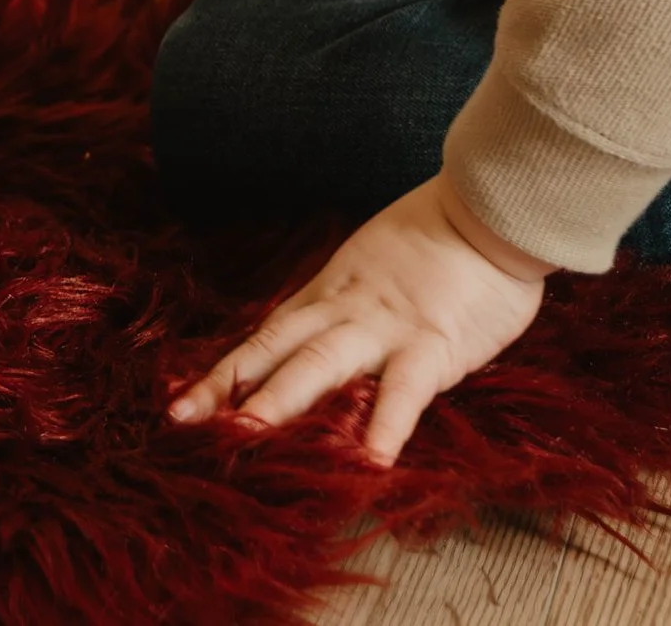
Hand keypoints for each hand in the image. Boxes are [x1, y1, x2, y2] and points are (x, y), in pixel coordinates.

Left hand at [168, 175, 547, 459]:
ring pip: (322, 364)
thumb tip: (323, 344)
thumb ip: (349, 306)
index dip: (226, 370)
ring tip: (245, 436)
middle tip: (183, 420)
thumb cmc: (440, 243)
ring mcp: (385, 328)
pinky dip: (386, 425)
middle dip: (230, 386)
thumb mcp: (376, 269)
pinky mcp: (432, 345)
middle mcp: (344, 309)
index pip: (268, 336)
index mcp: (331, 294)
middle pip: (277, 349)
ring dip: (281, 399)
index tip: (182, 403)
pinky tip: (371, 462)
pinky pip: (404, 390)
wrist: (488, 208)